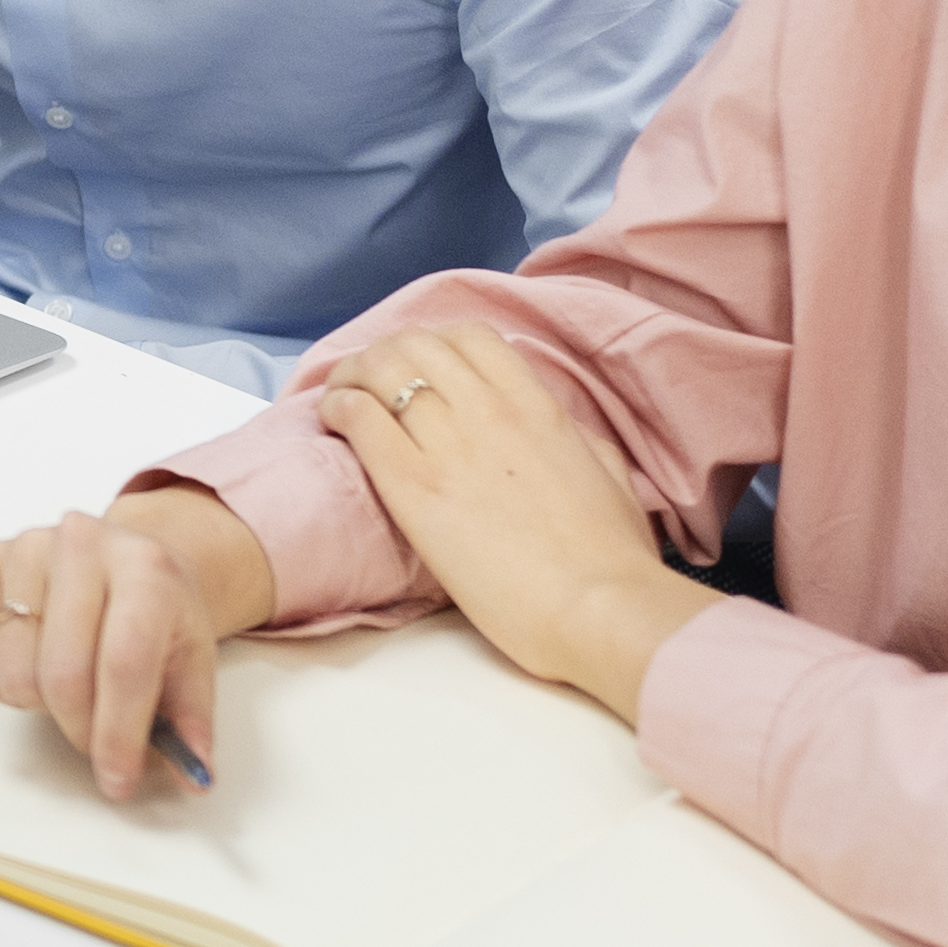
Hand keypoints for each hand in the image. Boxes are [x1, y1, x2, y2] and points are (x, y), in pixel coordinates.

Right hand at [0, 483, 275, 800]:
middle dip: (80, 729)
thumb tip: (194, 776)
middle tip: (95, 737)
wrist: (127, 559)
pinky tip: (29, 666)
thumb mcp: (193, 664)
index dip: (118, 733)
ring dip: (39, 705)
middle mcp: (83, 545)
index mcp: (147, 569)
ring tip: (67, 685)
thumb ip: (193, 724)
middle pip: (64, 674)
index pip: (125, 662)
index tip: (117, 779)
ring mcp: (26, 548)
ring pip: (14, 672)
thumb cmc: (157, 613)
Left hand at [319, 324, 715, 720]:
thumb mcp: (608, 475)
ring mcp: (450, 445)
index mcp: (537, 407)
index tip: (418, 368)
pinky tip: (334, 422)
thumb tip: (557, 427)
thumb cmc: (613, 558)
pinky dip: (339, 408)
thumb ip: (578, 440)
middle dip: (382, 355)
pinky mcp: (414, 488)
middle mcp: (490, 411)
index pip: (470, 337)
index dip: (433, 343)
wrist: (599, 608)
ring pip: (380, 370)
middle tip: (366, 383)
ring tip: (341, 400)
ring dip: (352, 376)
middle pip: (414, 345)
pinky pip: (361, 418)